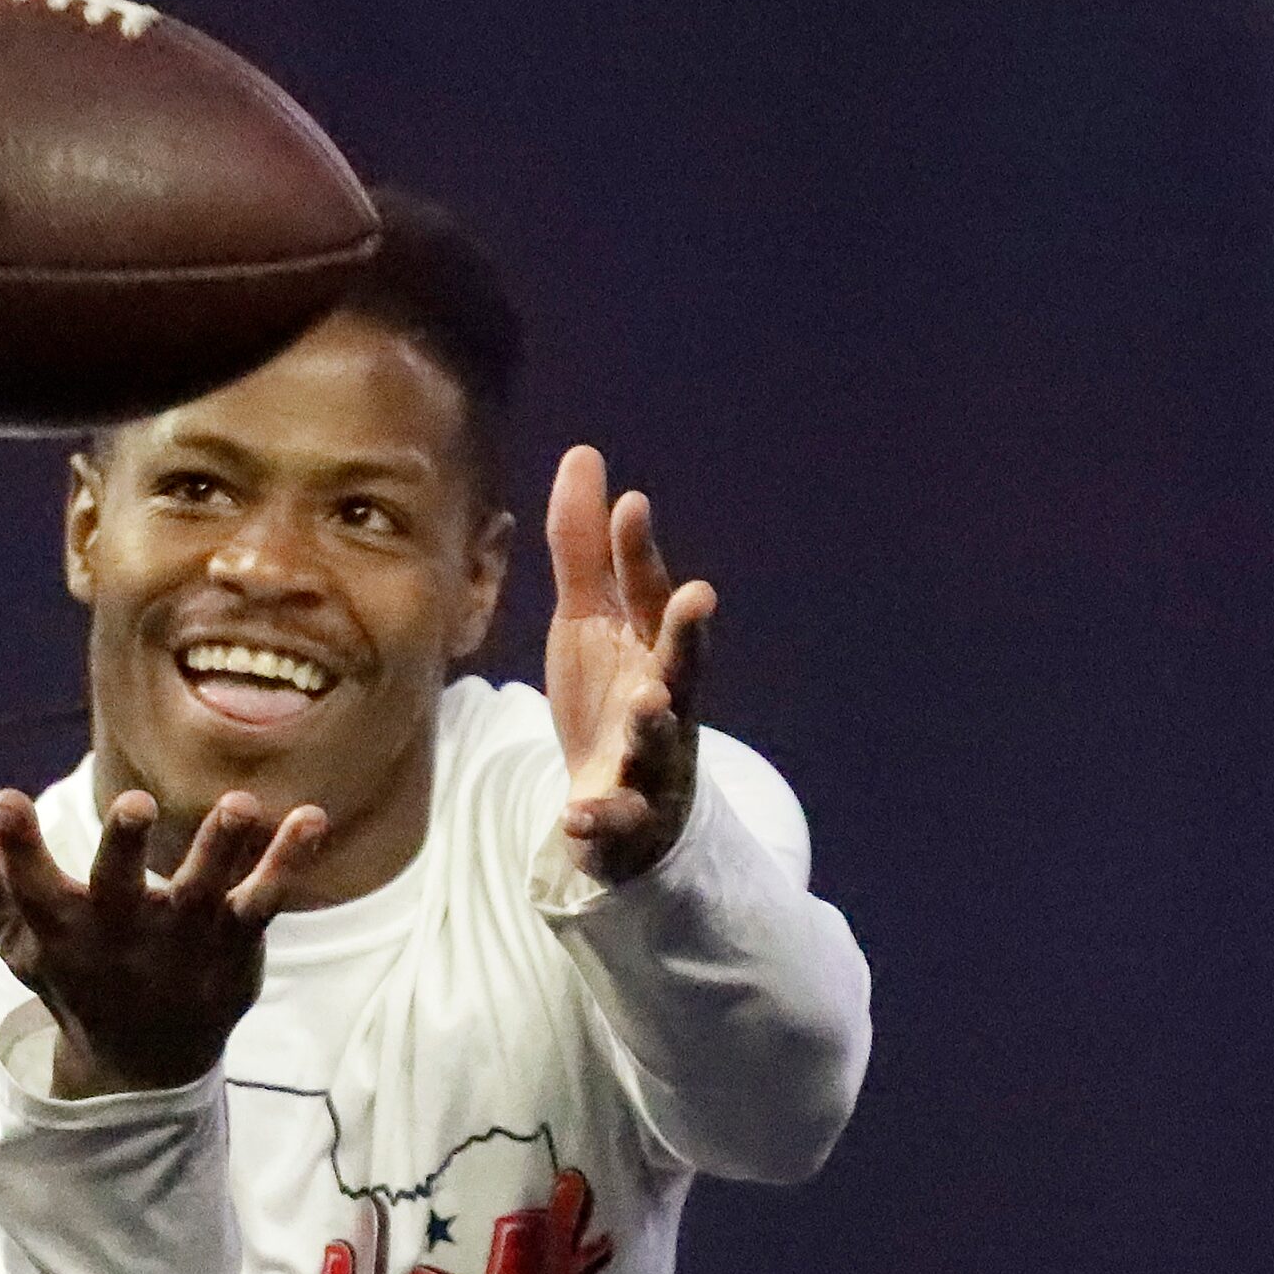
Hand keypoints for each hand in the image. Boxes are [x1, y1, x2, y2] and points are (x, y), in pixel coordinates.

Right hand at [0, 789, 328, 1097]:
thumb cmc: (76, 980)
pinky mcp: (233, 944)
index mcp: (64, 930)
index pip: (30, 885)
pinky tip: (311, 818)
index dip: (15, 845)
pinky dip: (287, 862)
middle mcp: (121, 935)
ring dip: (221, 848)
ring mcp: (182, 941)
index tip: (6, 800)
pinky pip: (264, 901)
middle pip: (119, 889)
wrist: (145, 1064)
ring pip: (203, 893)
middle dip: (124, 848)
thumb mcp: (23, 940)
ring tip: (242, 803)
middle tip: (135, 803)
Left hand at [544, 445, 717, 881]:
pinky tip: (576, 817)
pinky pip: (615, 820)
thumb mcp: (587, 620)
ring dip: (654, 722)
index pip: (649, 595)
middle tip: (698, 596)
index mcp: (651, 647)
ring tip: (648, 700)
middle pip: (682, 664)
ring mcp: (652, 761)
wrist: (618, 812)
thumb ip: (583, 548)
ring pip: (660, 742)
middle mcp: (664, 698)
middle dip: (688, 633)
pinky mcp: (626, 817)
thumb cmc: (610, 698)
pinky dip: (600, 819)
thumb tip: (584, 454)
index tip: (631, 505)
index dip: (640, 553)